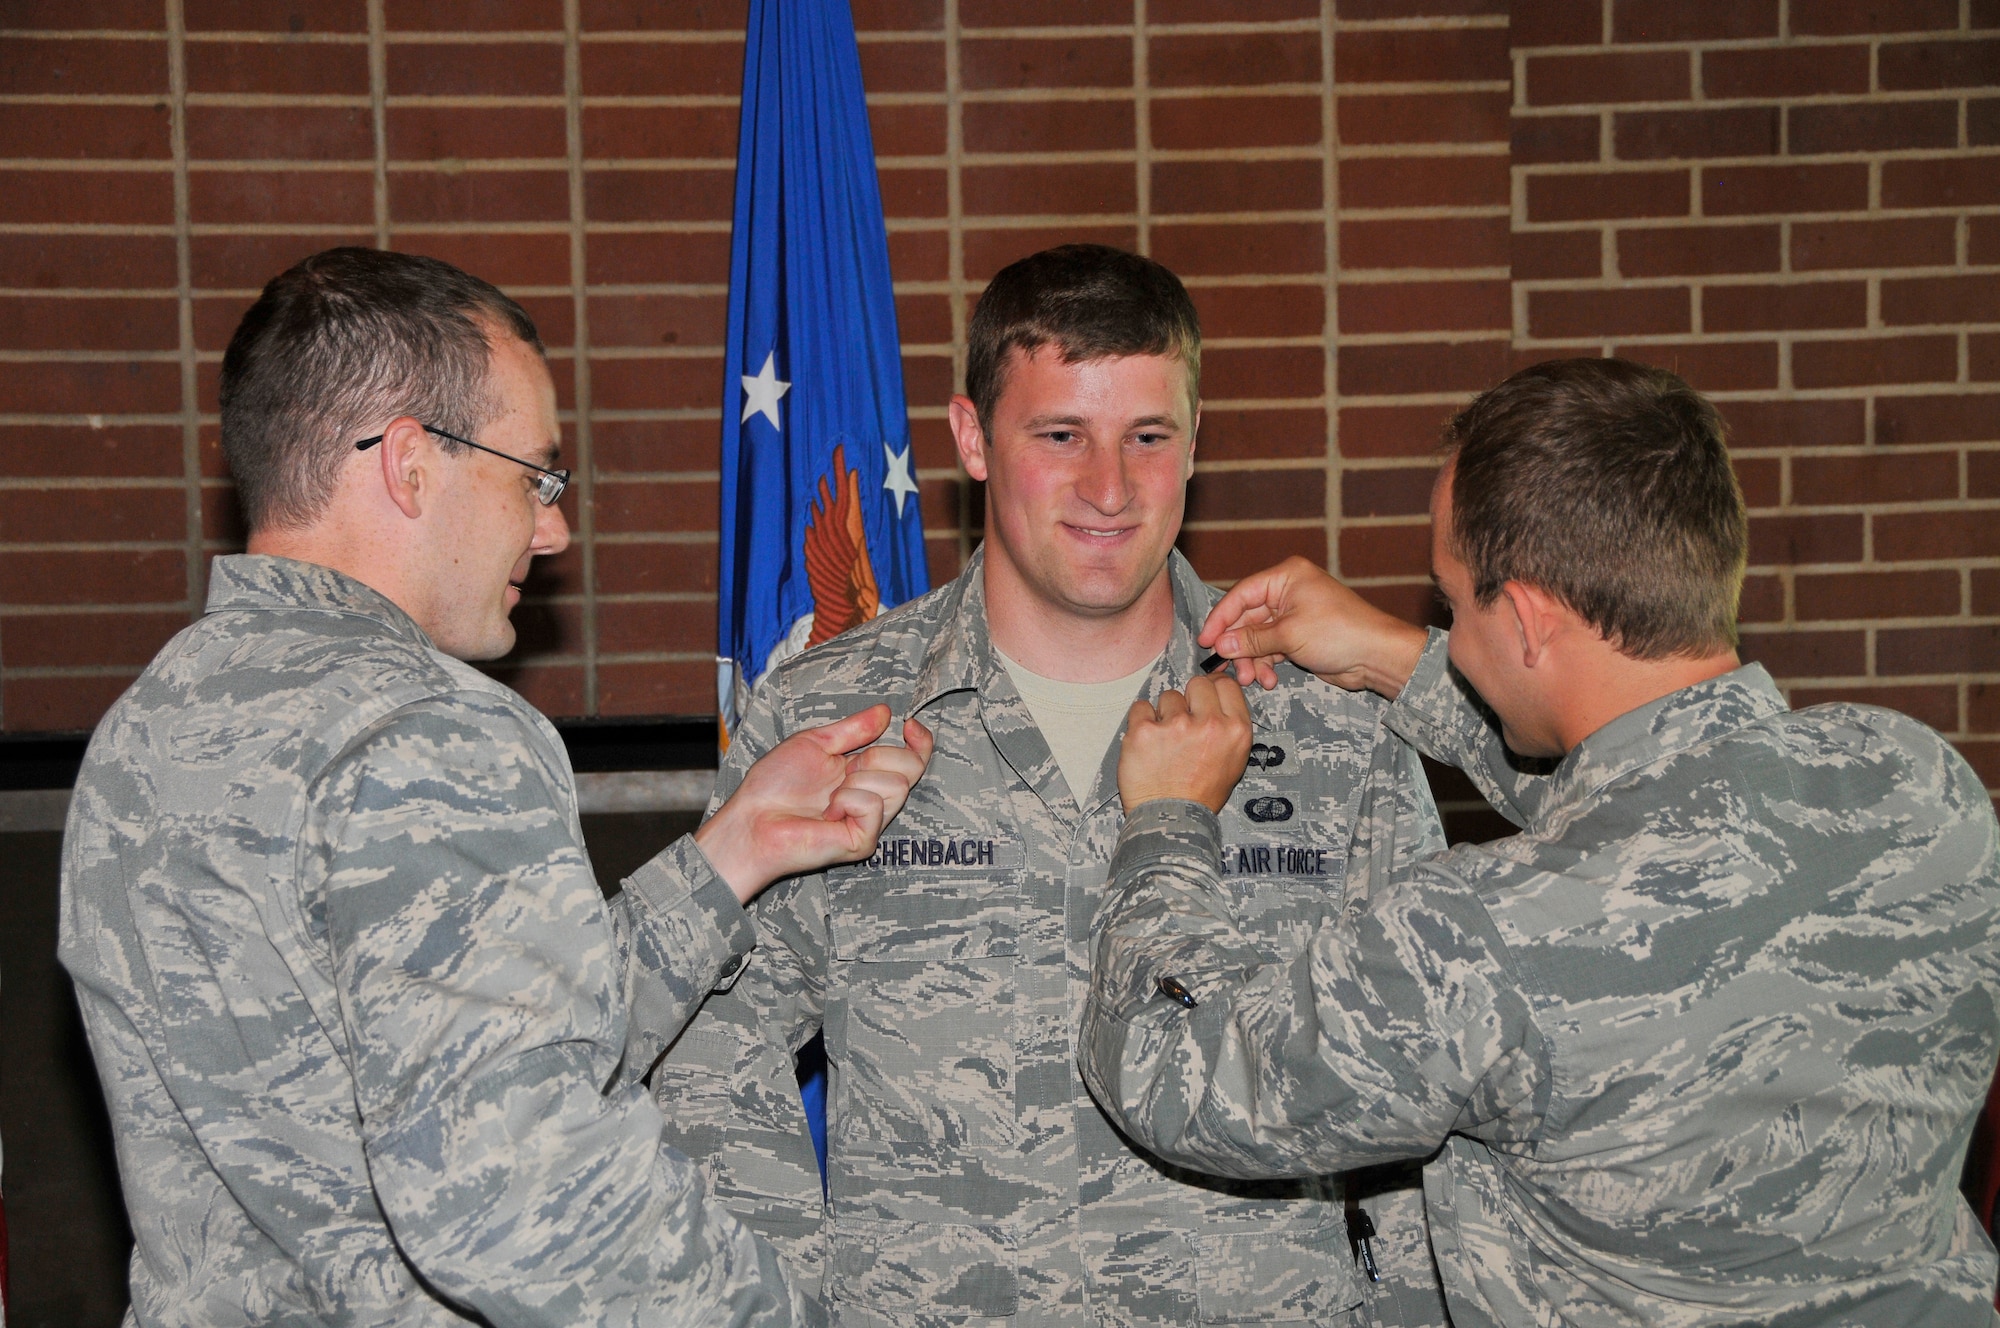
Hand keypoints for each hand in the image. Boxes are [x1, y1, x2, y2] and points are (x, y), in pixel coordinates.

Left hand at [696, 705, 934, 903]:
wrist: (751, 819)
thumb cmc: (773, 786)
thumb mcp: (815, 743)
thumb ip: (852, 729)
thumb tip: (885, 713)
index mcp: (864, 773)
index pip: (911, 759)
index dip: (920, 741)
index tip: (909, 725)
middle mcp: (873, 798)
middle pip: (911, 767)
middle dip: (879, 756)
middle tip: (844, 769)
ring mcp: (870, 822)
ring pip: (897, 785)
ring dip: (858, 780)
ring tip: (830, 797)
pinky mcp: (863, 841)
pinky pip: (873, 805)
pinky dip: (846, 800)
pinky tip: (826, 813)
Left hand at [1119, 673, 1253, 812]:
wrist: (1170, 819)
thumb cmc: (1201, 794)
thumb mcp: (1233, 761)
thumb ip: (1228, 726)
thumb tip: (1217, 695)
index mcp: (1235, 730)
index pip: (1225, 685)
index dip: (1212, 690)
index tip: (1203, 700)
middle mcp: (1209, 724)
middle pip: (1197, 684)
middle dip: (1189, 699)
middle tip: (1183, 724)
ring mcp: (1175, 726)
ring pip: (1168, 696)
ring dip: (1164, 714)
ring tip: (1165, 742)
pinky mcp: (1144, 731)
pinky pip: (1140, 707)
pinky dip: (1141, 722)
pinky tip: (1147, 743)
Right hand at [1198, 556, 1427, 698]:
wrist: (1377, 656)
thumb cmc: (1340, 633)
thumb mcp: (1289, 634)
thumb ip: (1252, 639)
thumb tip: (1221, 645)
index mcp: (1286, 577)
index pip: (1241, 594)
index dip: (1220, 619)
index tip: (1206, 641)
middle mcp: (1288, 592)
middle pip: (1247, 618)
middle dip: (1239, 646)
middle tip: (1230, 668)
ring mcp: (1293, 615)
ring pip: (1257, 637)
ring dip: (1252, 659)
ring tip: (1255, 679)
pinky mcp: (1299, 636)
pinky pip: (1271, 648)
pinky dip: (1266, 664)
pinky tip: (1269, 680)